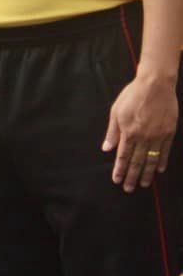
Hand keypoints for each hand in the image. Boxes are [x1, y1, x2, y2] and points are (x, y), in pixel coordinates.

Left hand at [103, 72, 177, 192]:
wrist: (155, 86)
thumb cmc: (132, 96)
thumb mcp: (116, 111)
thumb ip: (113, 131)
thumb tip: (107, 148)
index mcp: (128, 132)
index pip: (122, 156)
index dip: (119, 169)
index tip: (116, 180)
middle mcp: (143, 137)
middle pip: (136, 161)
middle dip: (131, 176)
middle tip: (129, 189)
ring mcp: (157, 136)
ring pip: (151, 159)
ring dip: (146, 173)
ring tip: (143, 184)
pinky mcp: (168, 133)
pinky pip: (165, 151)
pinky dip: (161, 161)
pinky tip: (158, 169)